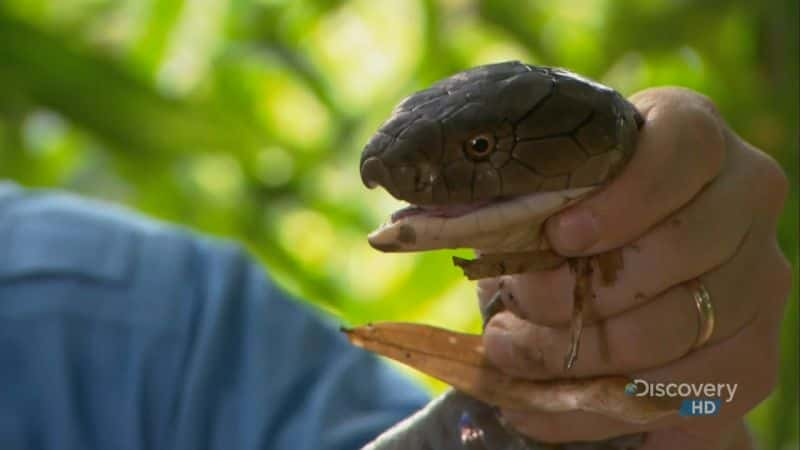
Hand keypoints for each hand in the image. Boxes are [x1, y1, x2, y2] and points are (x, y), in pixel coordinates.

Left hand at [477, 88, 790, 448]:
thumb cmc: (564, 214)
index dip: (621, 200)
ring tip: (511, 353)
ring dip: (582, 353)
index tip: (559, 236)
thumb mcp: (543, 193)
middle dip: (585, 292)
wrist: (607, 270)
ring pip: (679, 326)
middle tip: (516, 309)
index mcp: (694, 135)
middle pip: (682, 248)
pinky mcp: (753, 353)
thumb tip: (488, 236)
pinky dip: (604, 404)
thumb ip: (523, 204)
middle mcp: (745, 199)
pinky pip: (689, 391)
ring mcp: (759, 278)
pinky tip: (543, 400)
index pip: (682, 151)